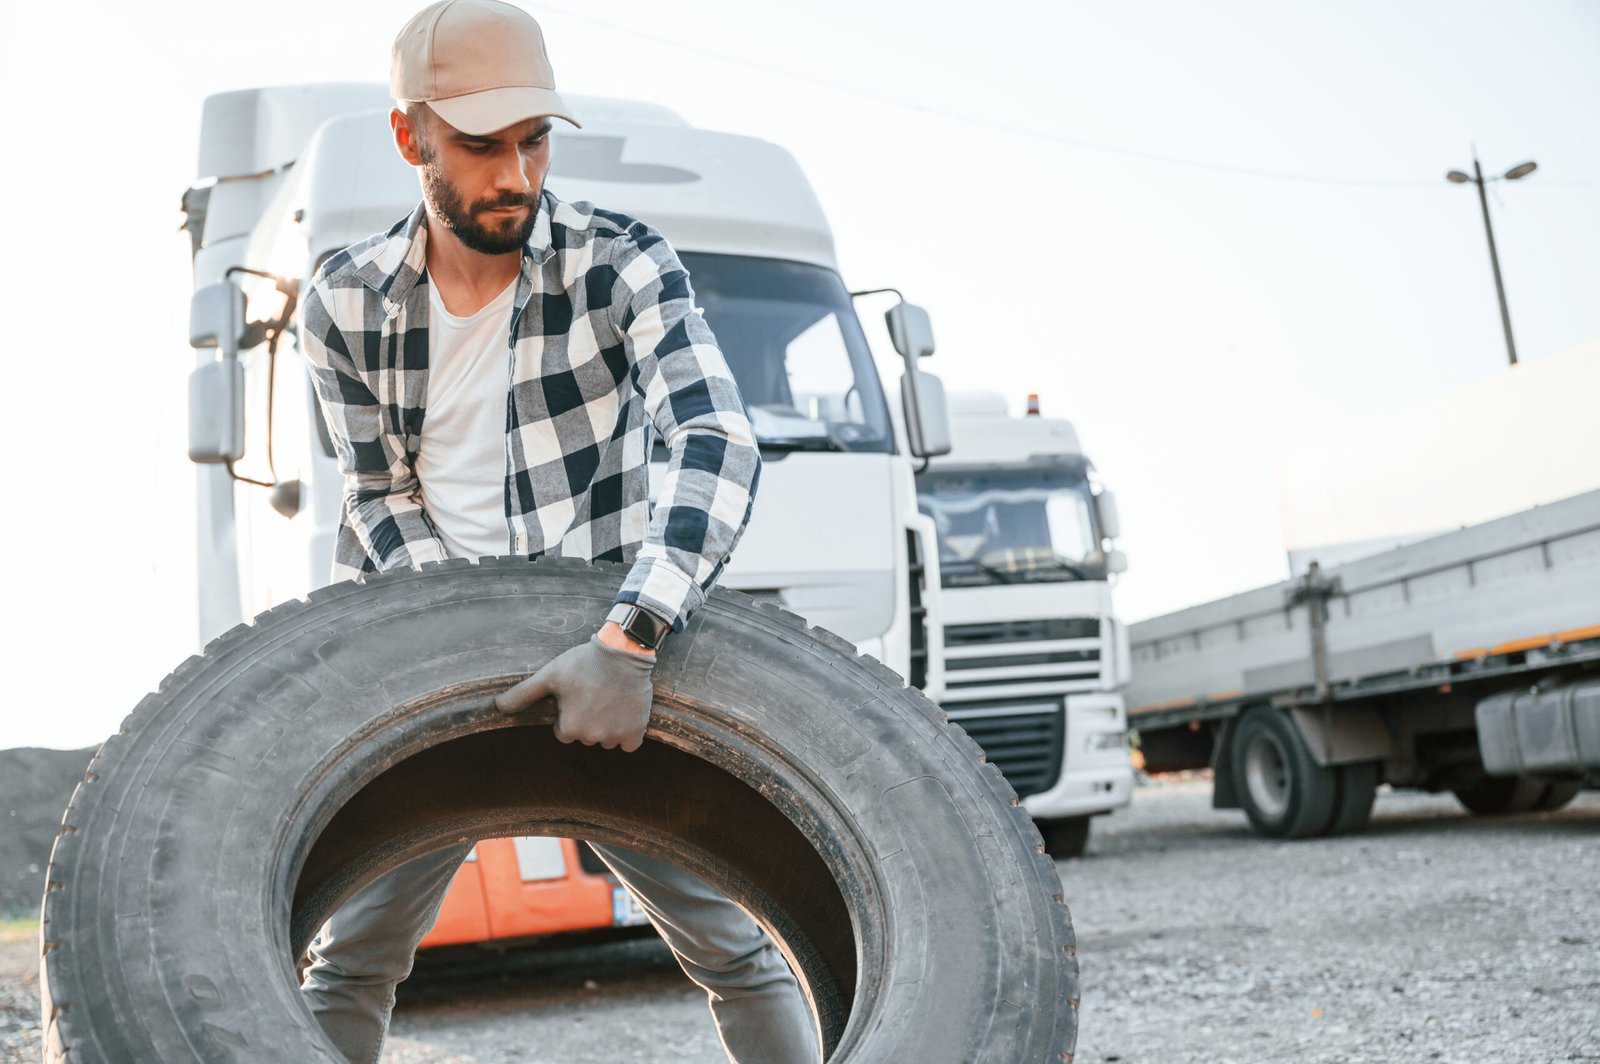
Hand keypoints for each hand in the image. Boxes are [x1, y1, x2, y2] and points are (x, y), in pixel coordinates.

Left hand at [495, 633, 656, 751]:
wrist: (622, 652)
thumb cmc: (583, 663)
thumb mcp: (550, 675)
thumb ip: (523, 694)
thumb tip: (498, 707)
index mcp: (571, 727)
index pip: (563, 733)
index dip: (568, 715)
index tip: (576, 697)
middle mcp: (593, 736)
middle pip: (585, 737)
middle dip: (587, 721)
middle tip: (592, 696)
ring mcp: (616, 735)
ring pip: (606, 741)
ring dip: (607, 727)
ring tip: (609, 701)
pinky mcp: (637, 731)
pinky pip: (629, 744)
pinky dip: (627, 733)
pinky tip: (623, 713)